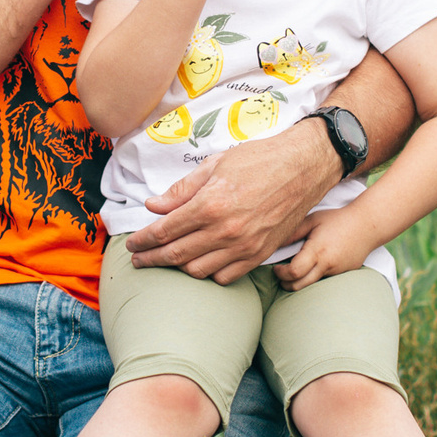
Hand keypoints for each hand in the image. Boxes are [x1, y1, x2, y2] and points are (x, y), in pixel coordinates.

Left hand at [127, 118, 340, 283]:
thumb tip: (153, 206)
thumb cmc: (259, 160)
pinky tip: (200, 263)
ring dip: (178, 268)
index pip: (164, 231)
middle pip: (175, 255)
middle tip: (139, 260)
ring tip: (167, 260)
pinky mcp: (260, 254)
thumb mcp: (214, 165)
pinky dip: (208, 273)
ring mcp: (244, 246)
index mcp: (209, 205)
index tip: (132, 244)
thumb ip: (181, 190)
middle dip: (151, 259)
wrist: (304, 167)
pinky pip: (226, 276)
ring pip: (198, 271)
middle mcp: (225, 231)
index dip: (143, 240)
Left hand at [279, 208, 377, 289]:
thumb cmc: (338, 219)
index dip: (281, 273)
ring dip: (300, 280)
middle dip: (286, 283)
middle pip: (299, 286)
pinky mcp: (343, 273)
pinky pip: (324, 279)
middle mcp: (327, 265)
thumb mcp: (313, 220)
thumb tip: (274, 244)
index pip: (294, 272)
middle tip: (281, 275)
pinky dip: (315, 275)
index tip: (276, 268)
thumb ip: (293, 232)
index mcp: (317, 251)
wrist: (367, 225)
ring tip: (296, 268)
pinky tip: (316, 262)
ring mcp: (336, 271)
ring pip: (312, 284)